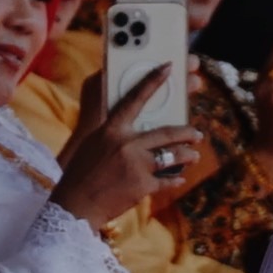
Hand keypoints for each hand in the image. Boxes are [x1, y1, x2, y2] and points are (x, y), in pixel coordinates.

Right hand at [53, 66, 204, 228]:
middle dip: (186, 133)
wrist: (76, 204)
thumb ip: (115, 134)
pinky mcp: (144, 185)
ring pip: (172, 156)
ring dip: (187, 155)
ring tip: (194, 155)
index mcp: (111, 130)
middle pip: (167, 132)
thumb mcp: (94, 144)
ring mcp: (136, 165)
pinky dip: (174, 179)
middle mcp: (126, 144)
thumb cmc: (83, 172)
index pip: (134, 100)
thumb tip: (137, 128)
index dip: (152, 82)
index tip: (168, 68)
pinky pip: (168, 179)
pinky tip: (179, 178)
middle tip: (196, 133)